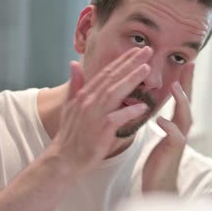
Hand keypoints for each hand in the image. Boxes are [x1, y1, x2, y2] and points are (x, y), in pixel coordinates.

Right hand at [51, 47, 152, 176]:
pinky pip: (117, 119)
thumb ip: (75, 85)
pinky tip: (143, 106)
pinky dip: (129, 112)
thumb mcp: (70, 106)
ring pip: (115, 93)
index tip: (137, 50)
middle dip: (131, 63)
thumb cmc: (71, 134)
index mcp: (85, 94)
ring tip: (147, 69)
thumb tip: (74, 64)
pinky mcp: (100, 131)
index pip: (107, 73)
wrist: (63, 160)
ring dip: (131, 80)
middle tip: (148, 50)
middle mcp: (89, 101)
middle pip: (113, 78)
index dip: (122, 60)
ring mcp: (94, 115)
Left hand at [142, 63, 194, 193]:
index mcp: (176, 124)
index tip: (186, 62)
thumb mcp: (161, 137)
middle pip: (188, 102)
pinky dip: (169, 127)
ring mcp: (179, 140)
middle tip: (190, 64)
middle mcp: (182, 129)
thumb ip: (162, 121)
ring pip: (184, 117)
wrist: (158, 187)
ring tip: (175, 86)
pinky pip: (174, 137)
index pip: (181, 98)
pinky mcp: (173, 152)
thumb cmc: (158, 162)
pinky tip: (161, 119)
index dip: (184, 81)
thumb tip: (159, 105)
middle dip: (189, 83)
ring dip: (181, 101)